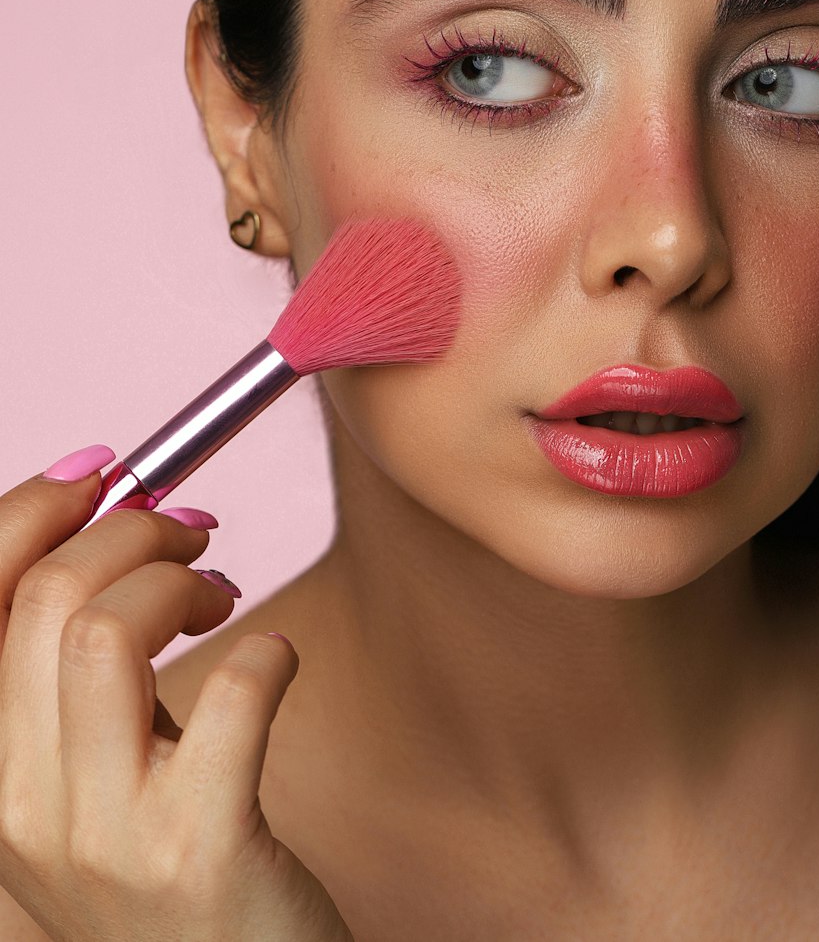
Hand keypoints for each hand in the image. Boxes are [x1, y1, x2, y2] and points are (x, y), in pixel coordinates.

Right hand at [0, 452, 351, 940]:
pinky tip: (276, 660)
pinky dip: (269, 650)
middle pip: (42, 598)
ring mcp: (99, 837)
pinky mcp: (197, 851)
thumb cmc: (176, 861)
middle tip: (195, 541)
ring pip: (105, 632)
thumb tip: (119, 509)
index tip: (107, 473)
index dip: (32, 508)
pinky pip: (233, 694)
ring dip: (179, 581)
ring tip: (220, 598)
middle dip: (131, 530)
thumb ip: (85, 665)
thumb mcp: (96, 766)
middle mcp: (13, 808)